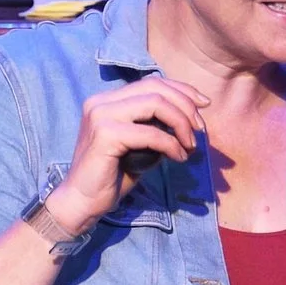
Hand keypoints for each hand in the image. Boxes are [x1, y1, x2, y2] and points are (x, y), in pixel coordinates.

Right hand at [51, 76, 207, 227]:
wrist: (81, 201)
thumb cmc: (111, 176)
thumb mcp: (138, 143)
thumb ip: (155, 125)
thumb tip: (190, 116)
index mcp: (107, 100)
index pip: (151, 82)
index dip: (182, 90)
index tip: (204, 105)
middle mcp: (101, 101)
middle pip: (155, 88)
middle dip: (186, 106)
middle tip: (201, 130)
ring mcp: (100, 115)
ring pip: (155, 104)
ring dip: (181, 124)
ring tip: (191, 145)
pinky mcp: (105, 135)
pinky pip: (151, 133)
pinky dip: (172, 145)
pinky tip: (179, 157)